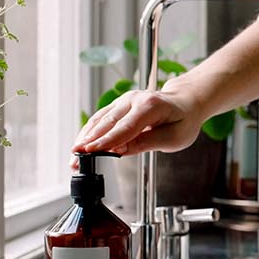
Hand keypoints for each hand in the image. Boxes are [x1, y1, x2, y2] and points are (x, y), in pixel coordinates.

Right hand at [71, 89, 203, 165]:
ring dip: (84, 139)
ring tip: (73, 158)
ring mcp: (124, 100)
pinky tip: (80, 147)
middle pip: (107, 123)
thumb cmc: (183, 121)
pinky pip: (100, 119)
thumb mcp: (174, 137)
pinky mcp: (118, 106)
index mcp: (151, 105)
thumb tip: (121, 150)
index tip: (91, 151)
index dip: (107, 140)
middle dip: (89, 142)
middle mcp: (134, 99)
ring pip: (99, 120)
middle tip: (75, 160)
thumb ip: (147, 142)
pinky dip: (89, 133)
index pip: (125, 126)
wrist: (185, 103)